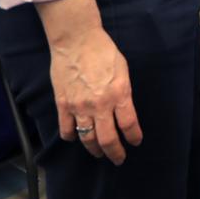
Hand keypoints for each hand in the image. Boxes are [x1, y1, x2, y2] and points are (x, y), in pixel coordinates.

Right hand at [37, 0, 141, 164]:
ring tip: (99, 153)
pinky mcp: (63, 105)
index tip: (135, 142)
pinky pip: (67, 130)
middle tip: (118, 158)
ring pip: (87, 139)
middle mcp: (100, 104)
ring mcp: (80, 106)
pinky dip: (71, 137)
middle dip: (115, 153)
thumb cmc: (103, 50)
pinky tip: (76, 137)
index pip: (129, 125)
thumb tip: (123, 110)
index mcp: (119, 93)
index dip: (134, 138)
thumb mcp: (123, 70)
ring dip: (94, 150)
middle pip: (108, 139)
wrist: (76, 40)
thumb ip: (123, 92)